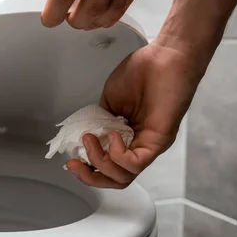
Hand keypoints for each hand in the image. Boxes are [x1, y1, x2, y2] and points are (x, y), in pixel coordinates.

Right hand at [66, 39, 206, 187]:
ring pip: (124, 177)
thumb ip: (98, 122)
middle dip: (89, 176)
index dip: (87, 167)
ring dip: (99, 162)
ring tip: (91, 140)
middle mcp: (139, 145)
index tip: (71, 157)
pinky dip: (118, 155)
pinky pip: (135, 164)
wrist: (165, 57)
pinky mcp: (159, 142)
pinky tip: (113, 135)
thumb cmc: (143, 72)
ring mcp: (149, 145)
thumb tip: (85, 136)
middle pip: (115, 180)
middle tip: (74, 164)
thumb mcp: (109, 101)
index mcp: (128, 137)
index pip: (107, 166)